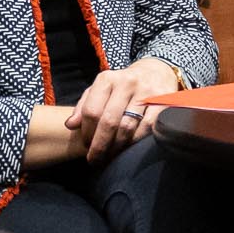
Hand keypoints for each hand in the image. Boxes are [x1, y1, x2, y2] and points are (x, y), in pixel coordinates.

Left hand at [67, 57, 184, 162]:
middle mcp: (126, 83)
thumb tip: (70, 125)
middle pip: (108, 121)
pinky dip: (136, 142)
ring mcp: (146, 92)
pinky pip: (147, 129)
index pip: (91, 111)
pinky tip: (130, 148)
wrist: (156, 72)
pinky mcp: (163, 102)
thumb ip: (84, 106)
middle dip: (99, 145)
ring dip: (117, 147)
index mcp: (107, 79)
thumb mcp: (101, 90)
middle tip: (95, 159)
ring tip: (111, 156)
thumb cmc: (123, 87)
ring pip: (127, 127)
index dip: (86, 133)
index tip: (86, 145)